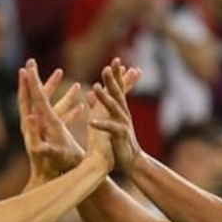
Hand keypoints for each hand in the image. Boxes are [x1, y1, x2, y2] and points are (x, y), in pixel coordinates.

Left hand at [18, 60, 86, 179]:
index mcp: (38, 124)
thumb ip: (37, 134)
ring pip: (54, 106)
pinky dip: (71, 108)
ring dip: (61, 92)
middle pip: (39, 98)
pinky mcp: (56, 137)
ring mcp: (47, 130)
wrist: (52, 182)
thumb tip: (31, 116)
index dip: (30, 82)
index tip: (27, 66)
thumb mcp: (44, 153)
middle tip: (40, 67)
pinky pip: (63, 117)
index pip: (33, 99)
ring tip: (69, 79)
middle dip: (42, 82)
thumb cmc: (50, 169)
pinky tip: (82, 104)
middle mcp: (40, 125)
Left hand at [89, 58, 143, 173]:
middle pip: (117, 93)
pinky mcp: (119, 137)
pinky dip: (101, 125)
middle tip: (108, 65)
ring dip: (105, 97)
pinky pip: (109, 129)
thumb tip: (91, 92)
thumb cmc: (118, 141)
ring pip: (113, 108)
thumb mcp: (107, 120)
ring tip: (96, 87)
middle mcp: (122, 114)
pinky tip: (92, 122)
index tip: (115, 59)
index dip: (116, 75)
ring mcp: (122, 124)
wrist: (130, 162)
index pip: (117, 88)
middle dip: (113, 79)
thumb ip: (99, 106)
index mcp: (118, 109)